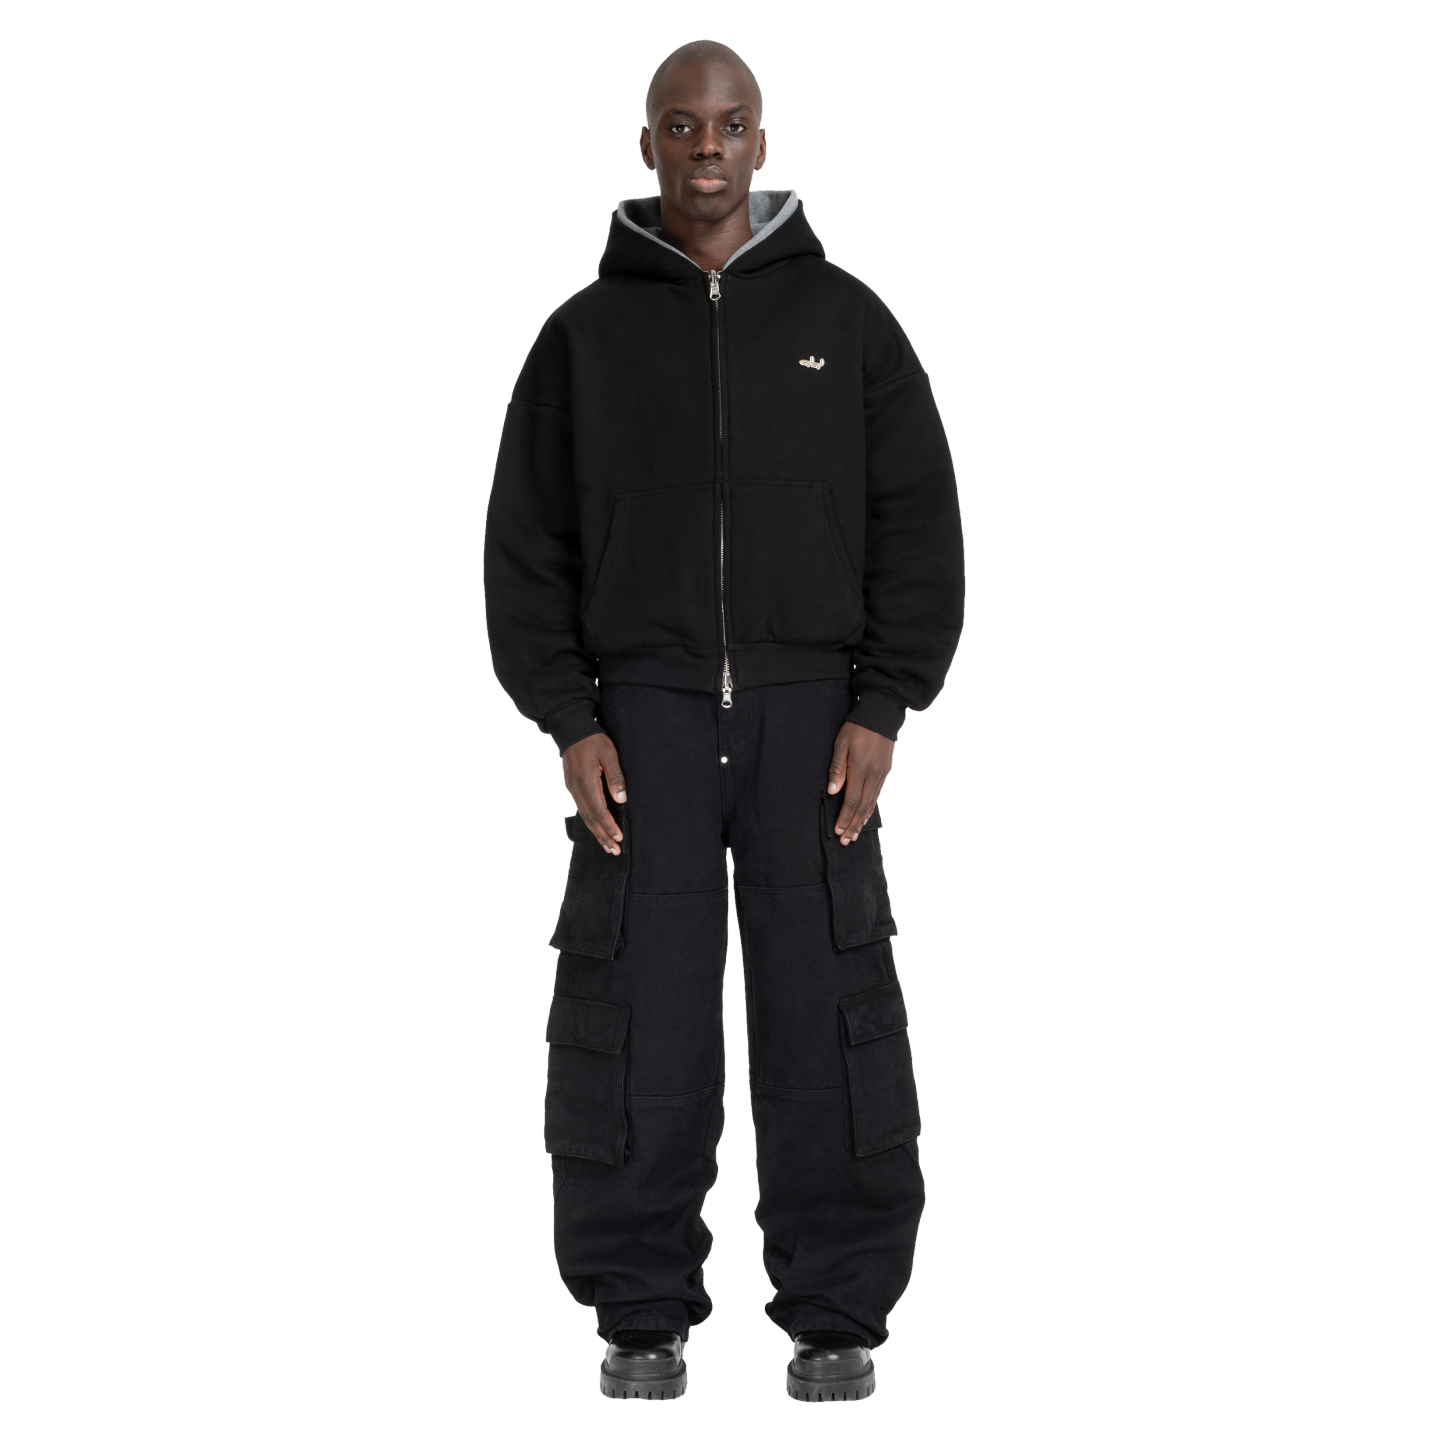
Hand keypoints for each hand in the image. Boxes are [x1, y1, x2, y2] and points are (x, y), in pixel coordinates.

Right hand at [562, 733, 626, 854]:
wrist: (571, 730)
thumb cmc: (593, 740)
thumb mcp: (609, 753)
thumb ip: (615, 777)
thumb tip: (622, 800)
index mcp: (586, 782)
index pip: (599, 810)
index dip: (609, 826)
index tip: (619, 838)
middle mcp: (577, 789)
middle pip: (590, 818)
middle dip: (603, 836)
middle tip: (614, 850)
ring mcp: (572, 789)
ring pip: (585, 816)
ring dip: (597, 832)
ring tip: (607, 846)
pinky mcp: (572, 787)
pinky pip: (582, 809)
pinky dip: (591, 822)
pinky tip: (597, 828)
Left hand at [827, 721, 894, 844]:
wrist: (881, 715)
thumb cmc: (857, 728)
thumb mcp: (841, 745)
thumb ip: (837, 769)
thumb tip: (831, 792)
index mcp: (860, 770)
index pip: (851, 801)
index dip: (844, 817)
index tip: (837, 831)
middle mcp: (873, 776)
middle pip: (862, 807)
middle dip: (853, 825)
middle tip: (846, 841)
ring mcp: (881, 775)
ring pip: (871, 803)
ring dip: (861, 820)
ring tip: (855, 834)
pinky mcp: (885, 771)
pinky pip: (877, 795)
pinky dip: (870, 808)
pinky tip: (865, 815)